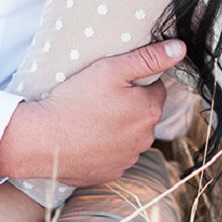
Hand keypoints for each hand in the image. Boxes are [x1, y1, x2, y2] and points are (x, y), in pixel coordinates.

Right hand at [0, 38, 186, 184]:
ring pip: (130, 137)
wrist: (41, 141)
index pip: (156, 89)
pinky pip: (114, 156)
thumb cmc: (75, 101)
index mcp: (149, 111)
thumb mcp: (111, 69)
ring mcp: (127, 159)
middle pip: (144, 114)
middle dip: (129, 106)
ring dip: (118, 128)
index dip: (136, 83)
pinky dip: (105, 148)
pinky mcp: (110, 174)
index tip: (115, 83)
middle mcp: (145, 138)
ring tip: (91, 119)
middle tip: (100, 99)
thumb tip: (180, 48)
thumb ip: (148, 58)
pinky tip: (86, 139)